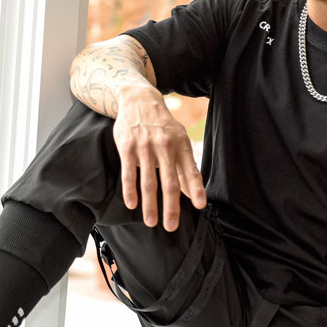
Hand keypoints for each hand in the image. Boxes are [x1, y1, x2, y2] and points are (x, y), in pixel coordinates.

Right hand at [112, 84, 205, 229]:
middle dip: (171, 207)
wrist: (139, 100)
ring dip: (150, 205)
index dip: (195, 189)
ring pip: (148, 181)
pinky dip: (130, 190)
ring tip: (151, 222)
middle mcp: (165, 146)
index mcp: (181, 145)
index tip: (199, 207)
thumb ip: (184, 166)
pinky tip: (132, 204)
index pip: (190, 171)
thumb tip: (192, 194)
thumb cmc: (162, 125)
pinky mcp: (127, 146)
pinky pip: (129, 173)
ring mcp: (145, 146)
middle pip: (169, 182)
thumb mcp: (178, 140)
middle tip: (171, 226)